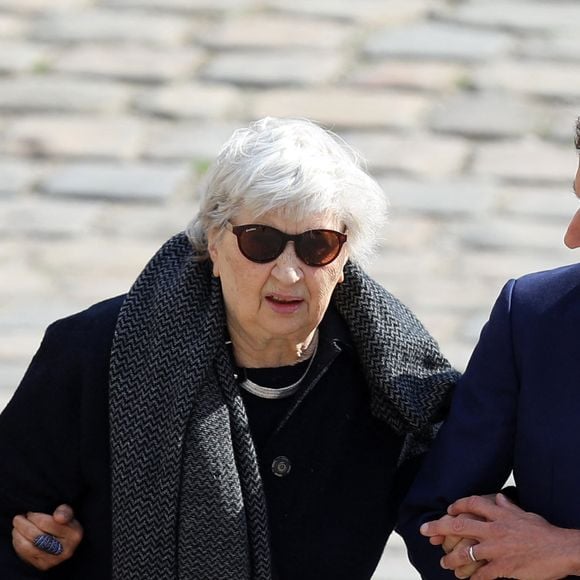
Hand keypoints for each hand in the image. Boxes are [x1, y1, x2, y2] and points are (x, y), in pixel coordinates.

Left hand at [12, 504, 83, 570]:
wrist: (65, 541)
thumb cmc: (65, 524)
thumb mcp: (68, 514)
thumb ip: (64, 511)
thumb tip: (59, 517)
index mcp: (74, 534)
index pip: (48, 524)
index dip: (35, 517)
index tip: (30, 513)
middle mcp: (65, 550)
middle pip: (37, 537)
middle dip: (23, 526)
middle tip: (17, 518)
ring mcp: (54, 560)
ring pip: (29, 548)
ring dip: (18, 536)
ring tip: (16, 527)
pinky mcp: (43, 566)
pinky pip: (26, 556)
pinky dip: (18, 545)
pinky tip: (18, 537)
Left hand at [421, 493, 579, 579]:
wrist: (562, 550)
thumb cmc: (544, 532)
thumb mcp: (525, 513)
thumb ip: (508, 506)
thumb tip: (498, 497)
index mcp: (499, 514)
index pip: (471, 504)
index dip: (456, 506)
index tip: (448, 510)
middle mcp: (494, 529)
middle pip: (458, 526)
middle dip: (438, 527)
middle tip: (424, 531)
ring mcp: (497, 549)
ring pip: (465, 553)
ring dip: (451, 558)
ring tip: (444, 563)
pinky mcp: (504, 568)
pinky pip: (482, 574)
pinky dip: (473, 577)